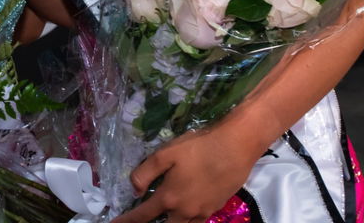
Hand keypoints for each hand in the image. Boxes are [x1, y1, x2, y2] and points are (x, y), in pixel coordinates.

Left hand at [110, 123, 260, 222]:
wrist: (235, 148)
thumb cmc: (199, 147)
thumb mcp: (165, 154)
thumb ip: (145, 172)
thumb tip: (133, 189)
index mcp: (169, 197)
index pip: (143, 215)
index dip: (127, 221)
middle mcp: (185, 210)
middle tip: (141, 219)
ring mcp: (202, 211)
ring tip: (163, 215)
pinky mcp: (215, 208)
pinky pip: (197, 221)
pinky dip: (187, 220)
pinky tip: (184, 211)